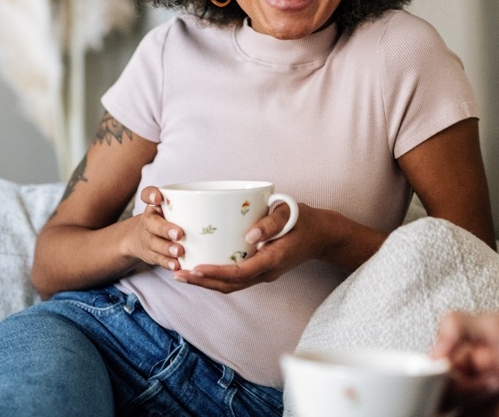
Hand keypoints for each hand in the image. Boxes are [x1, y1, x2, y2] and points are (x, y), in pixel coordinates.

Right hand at [129, 186, 187, 271]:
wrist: (142, 238)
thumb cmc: (167, 219)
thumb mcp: (172, 208)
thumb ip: (189, 204)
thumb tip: (219, 205)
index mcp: (154, 205)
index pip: (147, 194)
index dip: (150, 195)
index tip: (158, 198)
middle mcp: (148, 221)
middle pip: (151, 223)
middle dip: (165, 229)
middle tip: (179, 234)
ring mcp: (148, 238)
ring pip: (154, 243)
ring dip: (167, 248)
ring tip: (179, 252)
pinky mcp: (151, 254)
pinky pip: (158, 259)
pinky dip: (167, 263)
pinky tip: (176, 265)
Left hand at [172, 201, 328, 292]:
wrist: (321, 235)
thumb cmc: (303, 219)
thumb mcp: (289, 213)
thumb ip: (271, 223)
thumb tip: (250, 236)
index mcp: (273, 259)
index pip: (240, 272)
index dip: (216, 273)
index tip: (195, 268)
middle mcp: (267, 272)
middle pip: (230, 285)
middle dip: (203, 282)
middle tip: (178, 275)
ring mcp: (264, 274)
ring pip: (231, 285)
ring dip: (207, 283)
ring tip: (183, 274)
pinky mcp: (261, 270)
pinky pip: (236, 279)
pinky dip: (217, 277)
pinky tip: (202, 269)